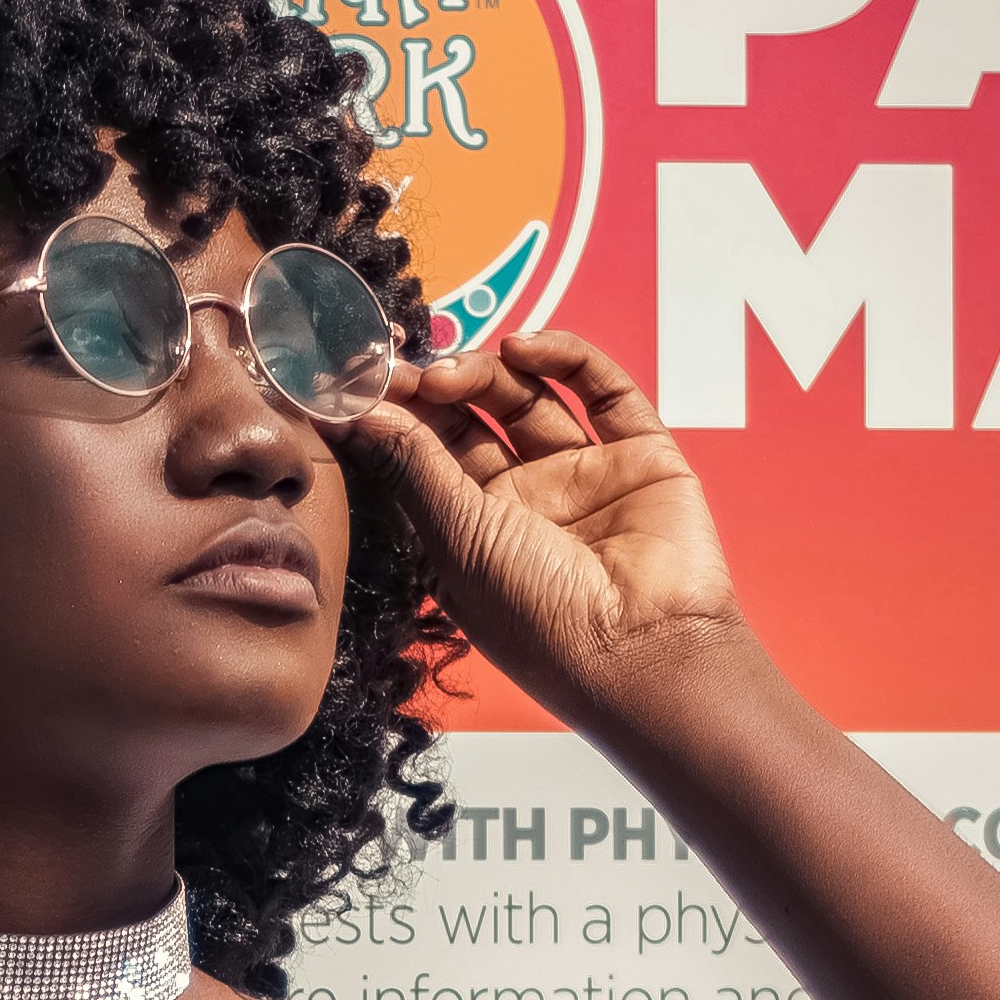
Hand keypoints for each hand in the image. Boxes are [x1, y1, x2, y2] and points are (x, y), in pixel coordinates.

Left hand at [339, 328, 742, 725]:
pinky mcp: (639, 456)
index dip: (391, 420)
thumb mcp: (457, 540)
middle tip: (401, 370)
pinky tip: (524, 347)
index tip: (354, 386)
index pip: (421, 461)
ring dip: (486, 373)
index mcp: (469, 536)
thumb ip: (411, 468)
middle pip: (470, 422)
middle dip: (433, 390)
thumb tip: (354, 415)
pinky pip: (603, 392)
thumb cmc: (540, 619)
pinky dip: (564, 359)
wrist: (645, 652)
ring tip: (450, 372)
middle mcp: (522, 504)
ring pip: (528, 399)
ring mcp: (582, 477)